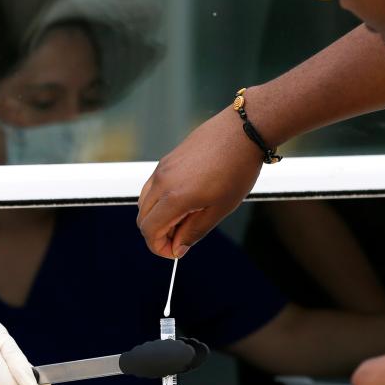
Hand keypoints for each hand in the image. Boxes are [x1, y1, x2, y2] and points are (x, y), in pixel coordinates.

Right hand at [137, 107, 262, 258]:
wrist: (241, 132)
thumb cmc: (236, 170)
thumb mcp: (220, 209)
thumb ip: (194, 231)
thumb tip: (177, 248)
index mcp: (174, 198)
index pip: (149, 231)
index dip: (159, 247)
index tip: (176, 252)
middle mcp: (161, 182)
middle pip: (143, 218)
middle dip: (157, 234)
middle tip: (182, 237)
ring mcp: (162, 169)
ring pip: (145, 201)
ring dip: (157, 217)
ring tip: (185, 219)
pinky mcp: (167, 160)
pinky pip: (153, 186)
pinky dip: (160, 200)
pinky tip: (184, 201)